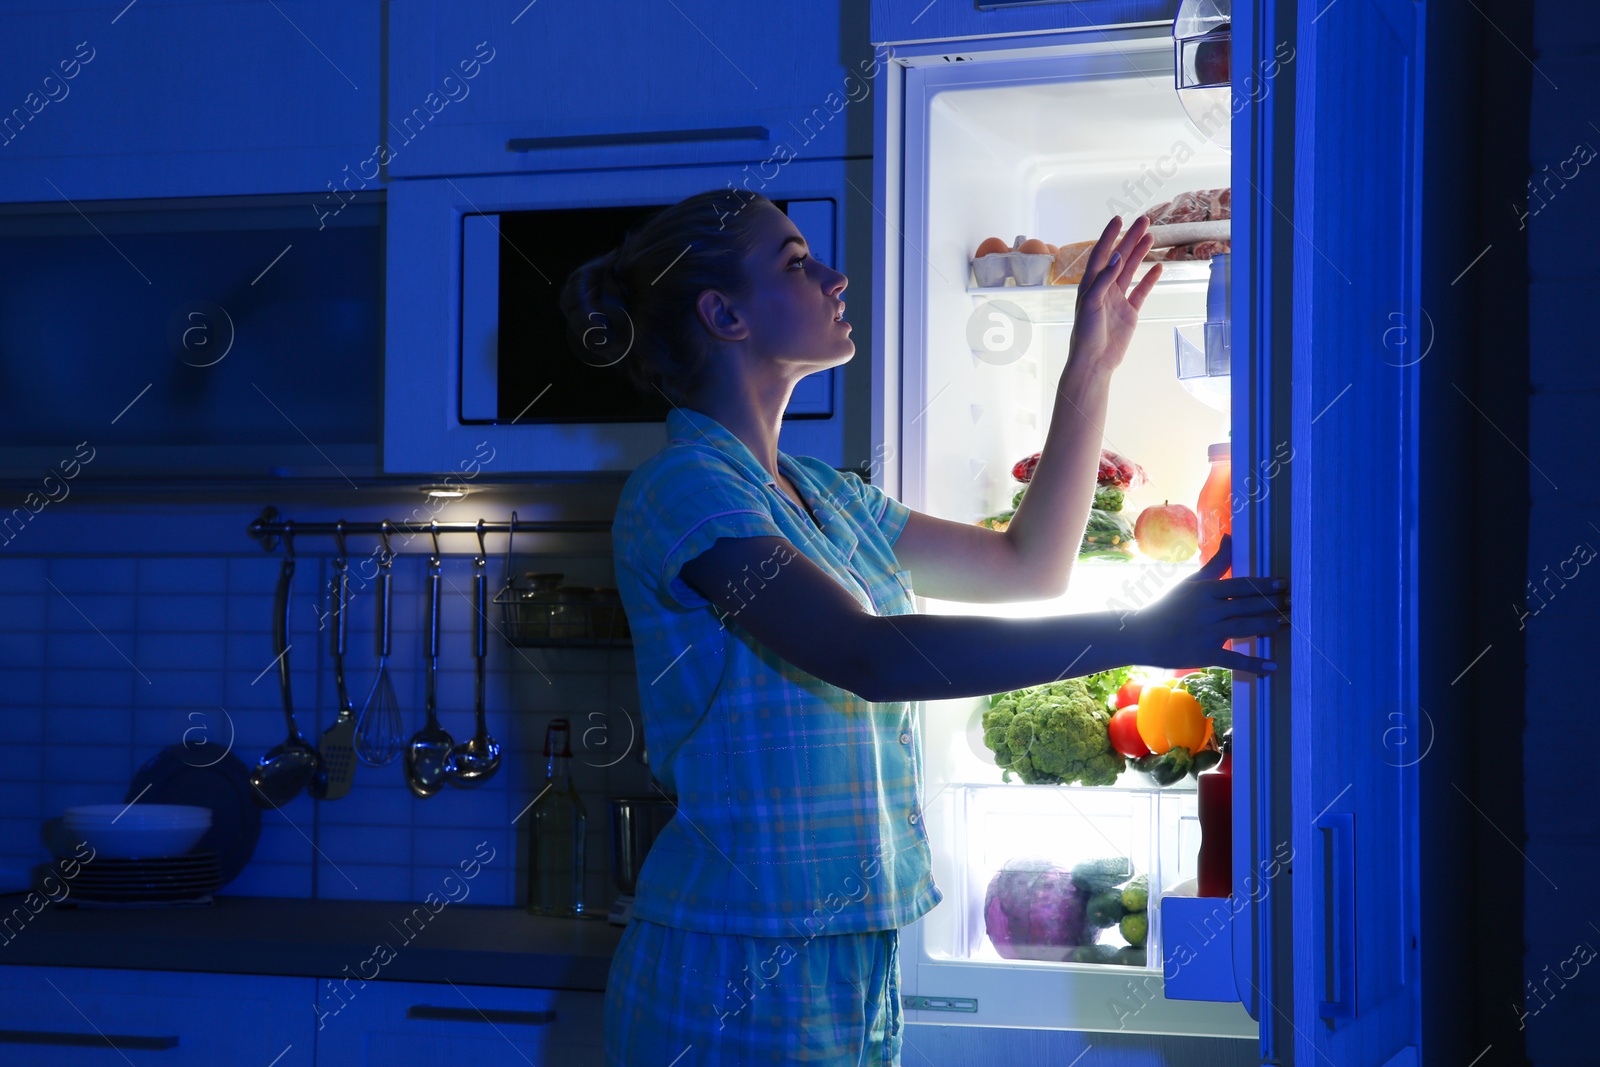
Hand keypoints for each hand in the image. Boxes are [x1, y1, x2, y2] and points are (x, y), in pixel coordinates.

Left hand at [1069, 217, 1162, 374]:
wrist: (1094, 361)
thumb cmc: (1086, 333)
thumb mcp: (1091, 303)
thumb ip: (1103, 279)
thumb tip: (1116, 257)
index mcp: (1090, 284)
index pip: (1101, 254)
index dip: (1109, 236)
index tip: (1119, 220)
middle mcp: (1103, 288)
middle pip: (1119, 258)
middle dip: (1130, 239)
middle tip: (1144, 221)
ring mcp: (1117, 300)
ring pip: (1130, 271)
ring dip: (1140, 254)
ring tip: (1151, 237)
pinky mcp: (1129, 312)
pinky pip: (1141, 291)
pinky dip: (1149, 279)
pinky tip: (1158, 267)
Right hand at [1124, 536, 1287, 675]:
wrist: (1142, 636)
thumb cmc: (1168, 606)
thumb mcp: (1190, 582)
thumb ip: (1215, 563)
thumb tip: (1230, 538)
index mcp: (1204, 590)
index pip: (1240, 585)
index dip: (1264, 585)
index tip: (1283, 584)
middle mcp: (1207, 610)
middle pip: (1247, 606)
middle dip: (1273, 604)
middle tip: (1294, 603)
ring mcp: (1207, 633)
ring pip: (1245, 628)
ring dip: (1268, 626)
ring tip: (1287, 624)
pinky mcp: (1205, 654)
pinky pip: (1234, 659)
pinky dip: (1254, 664)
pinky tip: (1272, 666)